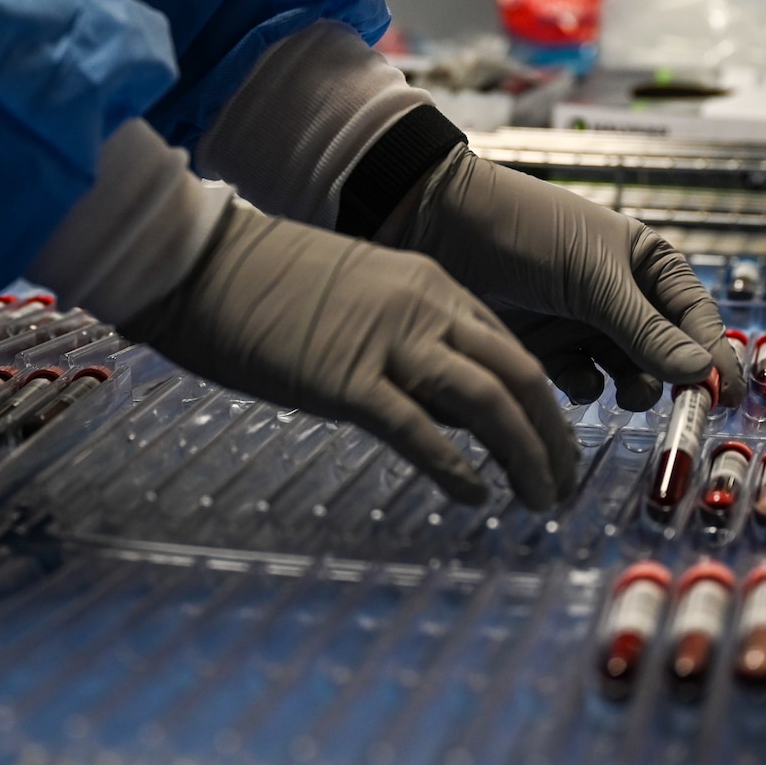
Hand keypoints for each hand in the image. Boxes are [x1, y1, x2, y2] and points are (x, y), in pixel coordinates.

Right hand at [122, 202, 579, 507]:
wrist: (202, 264)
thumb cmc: (264, 283)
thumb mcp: (358, 295)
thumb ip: (407, 339)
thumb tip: (442, 405)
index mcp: (429, 285)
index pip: (511, 349)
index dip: (543, 404)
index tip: (552, 444)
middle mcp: (423, 309)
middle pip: (520, 376)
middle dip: (554, 437)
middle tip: (564, 483)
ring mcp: (386, 344)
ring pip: (490, 403)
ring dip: (527, 457)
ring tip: (537, 500)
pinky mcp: (346, 381)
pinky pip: (421, 433)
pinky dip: (458, 470)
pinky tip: (476, 497)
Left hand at [379, 149, 739, 411]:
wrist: (444, 227)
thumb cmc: (526, 231)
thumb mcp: (593, 278)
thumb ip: (644, 330)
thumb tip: (701, 372)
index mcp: (647, 263)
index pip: (696, 316)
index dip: (712, 354)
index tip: (721, 393)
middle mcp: (623, 295)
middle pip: (667, 352)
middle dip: (672, 378)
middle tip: (675, 405)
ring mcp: (586, 322)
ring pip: (628, 372)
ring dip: (633, 387)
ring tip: (627, 393)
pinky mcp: (549, 347)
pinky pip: (583, 381)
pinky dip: (585, 387)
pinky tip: (577, 381)